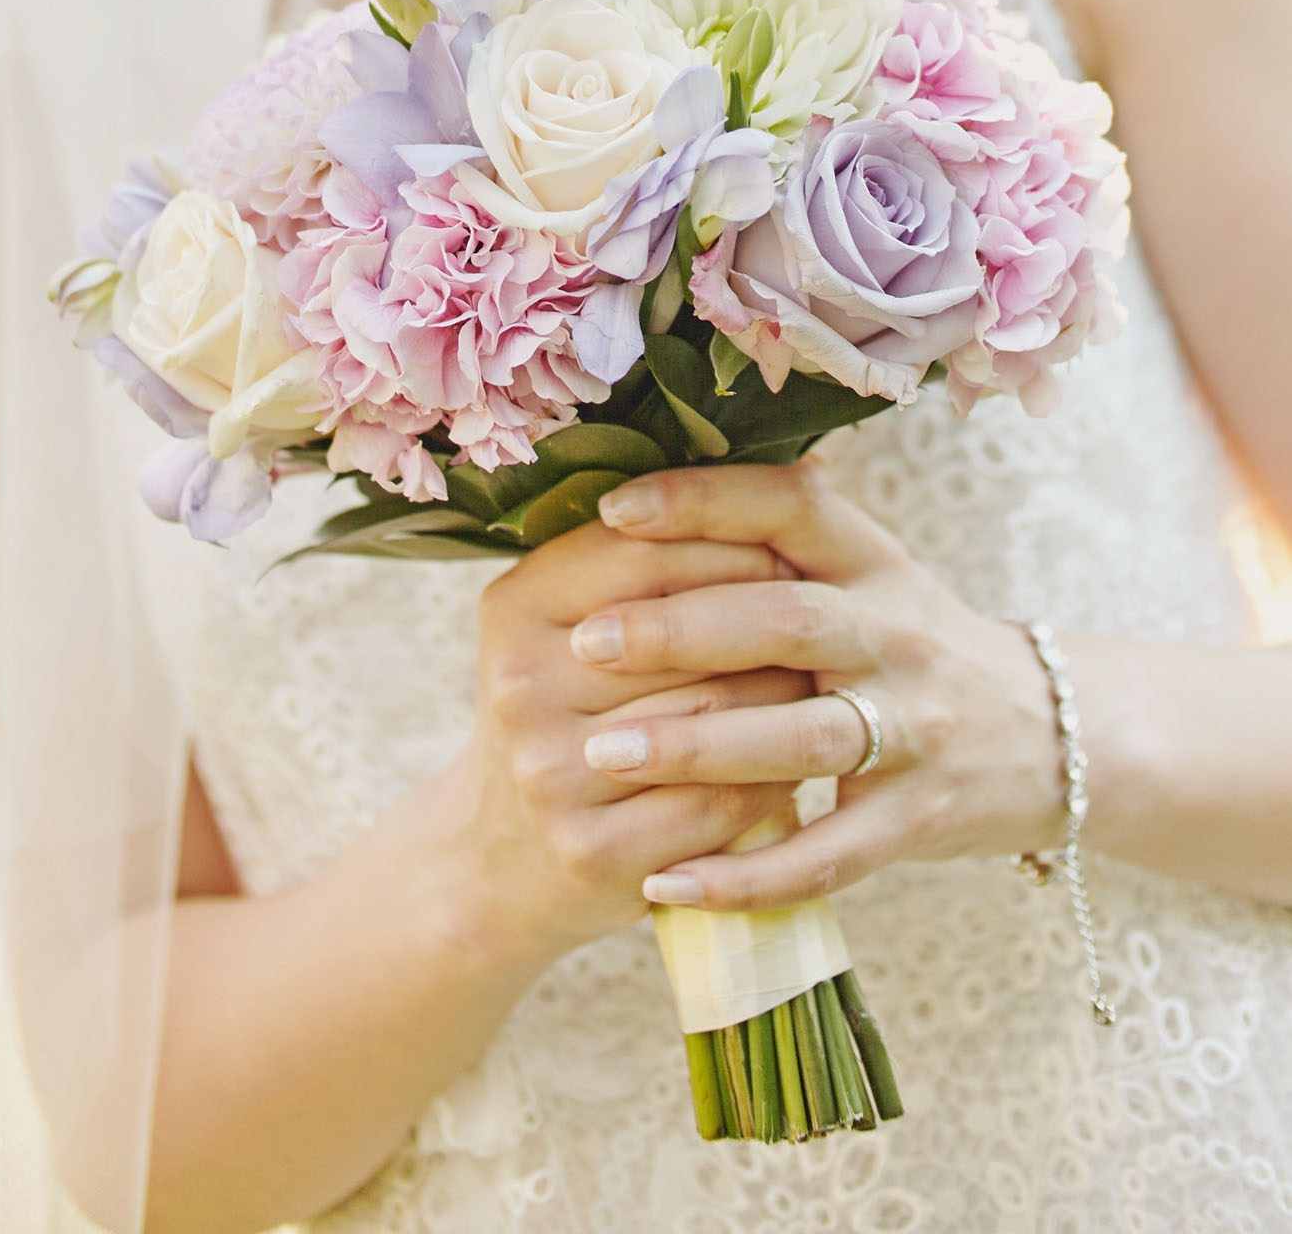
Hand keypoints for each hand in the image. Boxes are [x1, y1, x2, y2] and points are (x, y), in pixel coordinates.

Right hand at [441, 520, 810, 967]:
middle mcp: (521, 685)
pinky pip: (721, 801)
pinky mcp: (592, 851)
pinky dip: (774, 778)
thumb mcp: (572, 620)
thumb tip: (811, 470)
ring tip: (827, 682)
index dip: (734, 545)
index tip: (793, 551)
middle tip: (828, 621)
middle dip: (771, 624)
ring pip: (715, 714)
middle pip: (689, 632)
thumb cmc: (569, 710)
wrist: (499, 857)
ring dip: (786, 699)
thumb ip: (657, 551)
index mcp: (517, 605)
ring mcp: (552, 773)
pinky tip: (798, 761)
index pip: (647, 550)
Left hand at [566, 457, 1066, 910]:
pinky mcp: (920, 819)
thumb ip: (777, 537)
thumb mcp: (864, 572)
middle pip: (789, 620)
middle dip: (683, 629)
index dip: (703, 502)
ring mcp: (915, 728)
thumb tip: (638, 492)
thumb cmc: (911, 644)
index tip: (615, 511)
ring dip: (701, 744)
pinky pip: (829, 853)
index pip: (788, 507)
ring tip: (604, 752)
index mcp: (872, 561)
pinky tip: (666, 884)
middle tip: (588, 642)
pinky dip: (747, 875)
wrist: (1048, 736)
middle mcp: (897, 633)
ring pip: (804, 736)